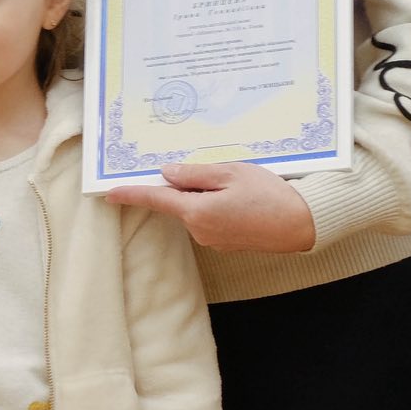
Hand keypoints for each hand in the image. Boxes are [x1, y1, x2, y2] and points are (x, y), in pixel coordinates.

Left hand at [104, 161, 316, 253]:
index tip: (109, 193)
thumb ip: (195, 174)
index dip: (131, 194)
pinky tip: (240, 195)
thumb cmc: (269, 195)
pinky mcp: (226, 241)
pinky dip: (217, 204)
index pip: (156, 200)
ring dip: (206, 193)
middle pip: (179, 201)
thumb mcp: (231, 173)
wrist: (301, 224)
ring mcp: (213, 239)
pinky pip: (211, 218)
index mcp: (196, 211)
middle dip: (187, 184)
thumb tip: (168, 174)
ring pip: (197, 209)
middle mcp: (200, 230)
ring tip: (236, 180)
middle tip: (212, 168)